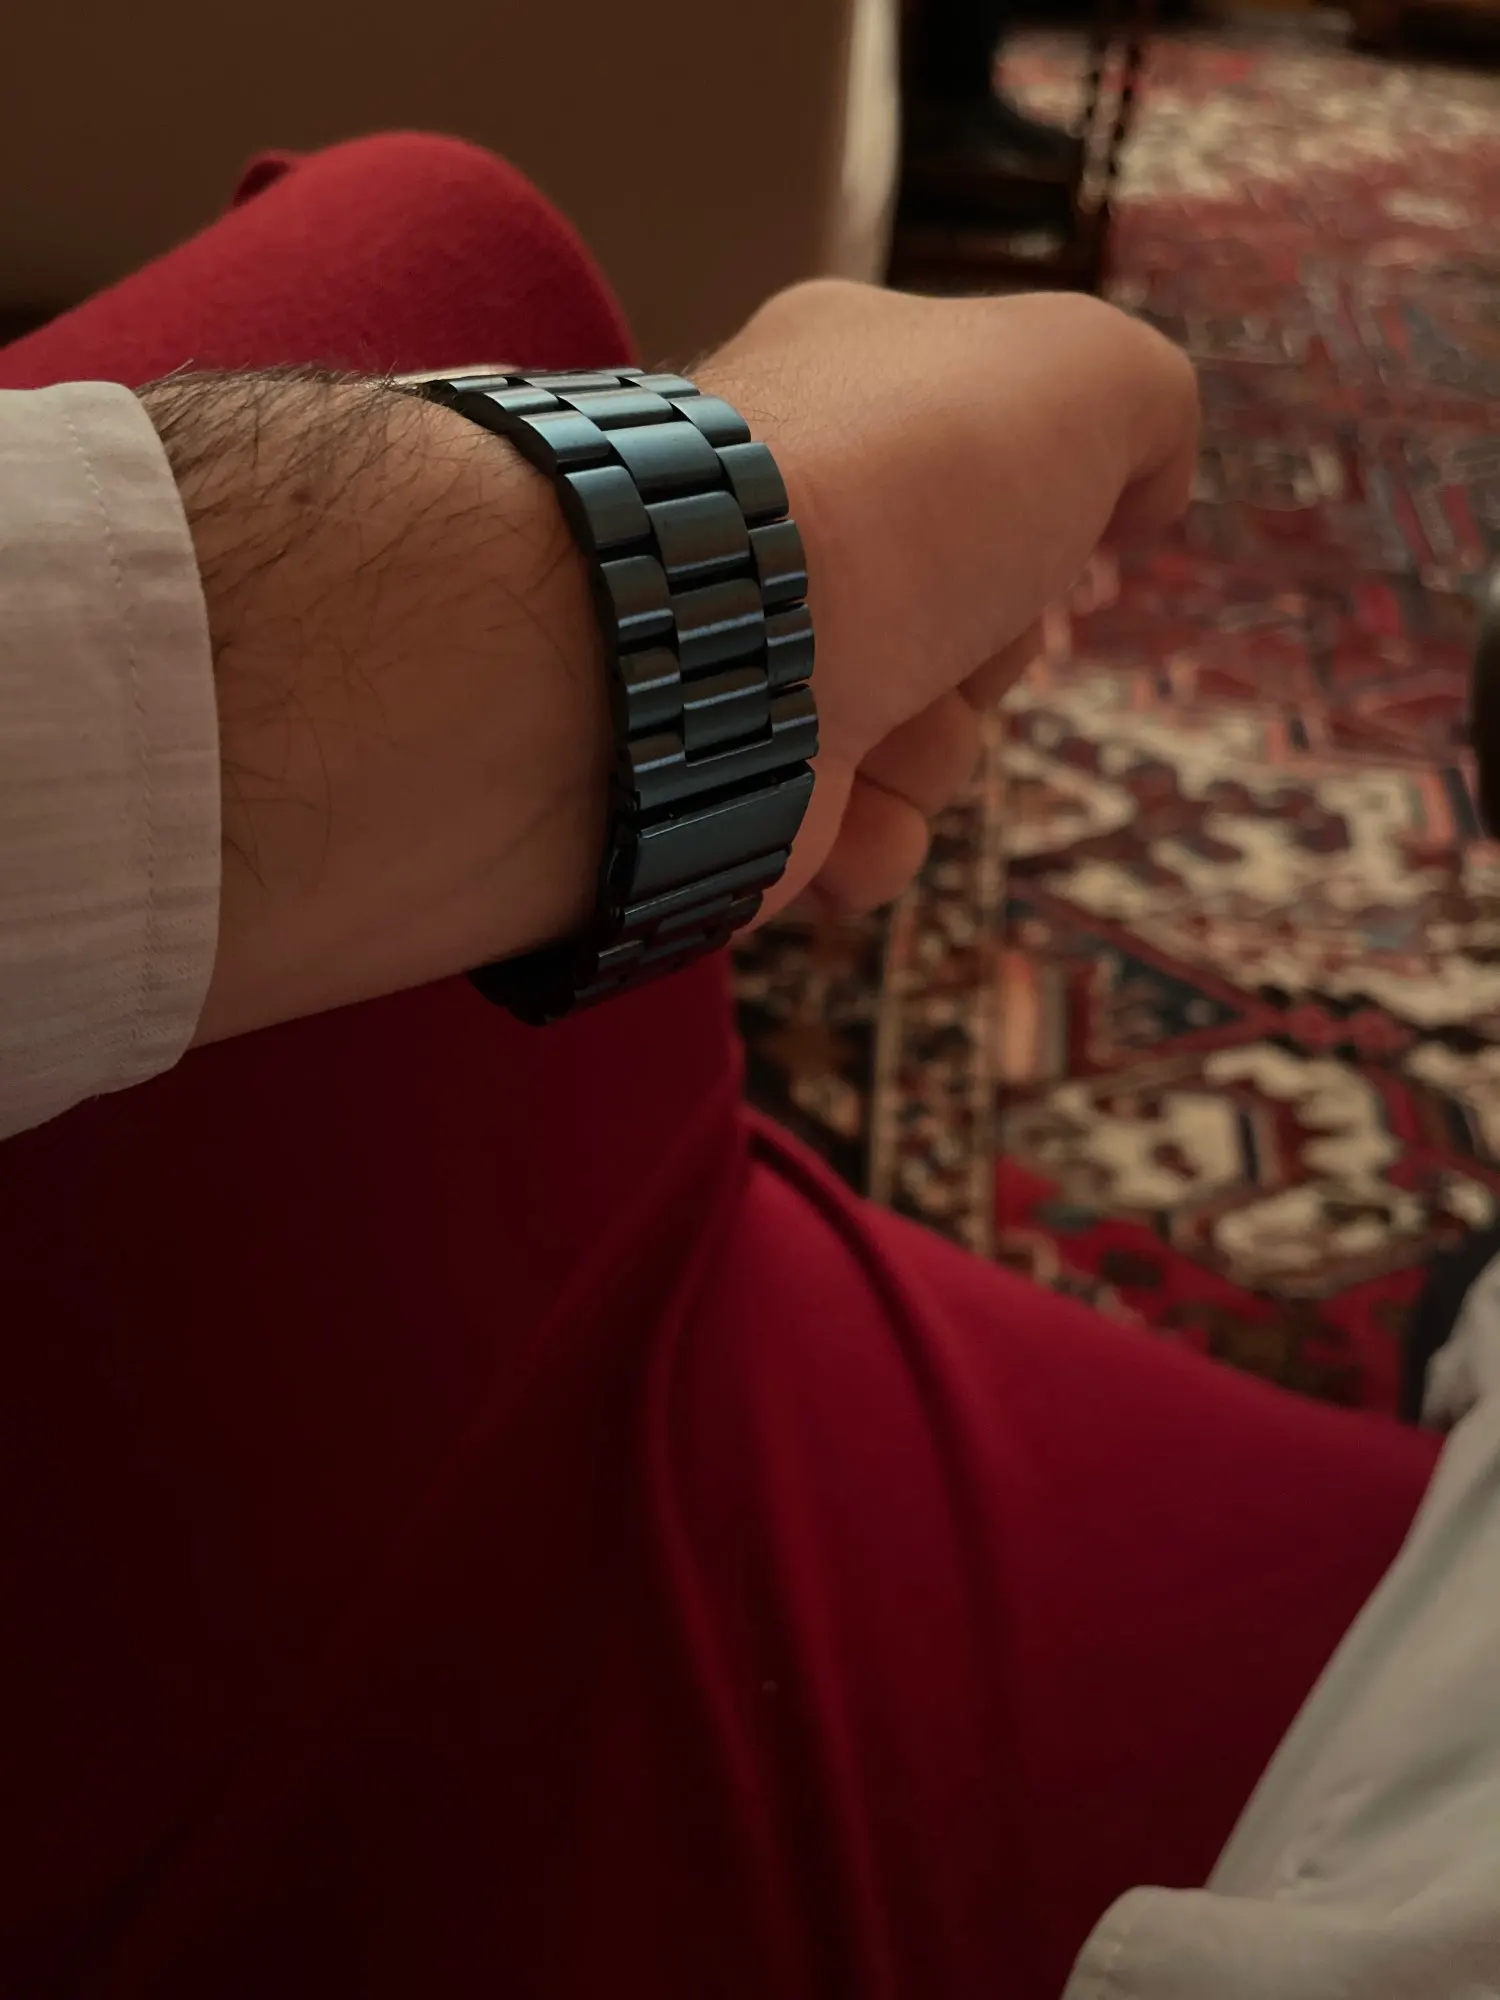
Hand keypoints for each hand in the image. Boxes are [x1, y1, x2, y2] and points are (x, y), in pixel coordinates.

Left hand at [699, 281, 1198, 917]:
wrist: (711, 642)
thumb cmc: (899, 491)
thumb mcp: (1076, 376)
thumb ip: (1145, 403)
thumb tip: (1146, 494)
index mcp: (854, 398)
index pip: (999, 468)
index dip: (1044, 510)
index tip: (1037, 522)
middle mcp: (795, 528)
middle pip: (979, 626)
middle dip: (990, 647)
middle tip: (947, 616)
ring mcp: (757, 661)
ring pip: (934, 747)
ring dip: (931, 748)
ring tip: (868, 710)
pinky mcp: (736, 789)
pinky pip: (868, 838)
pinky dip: (869, 831)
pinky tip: (825, 794)